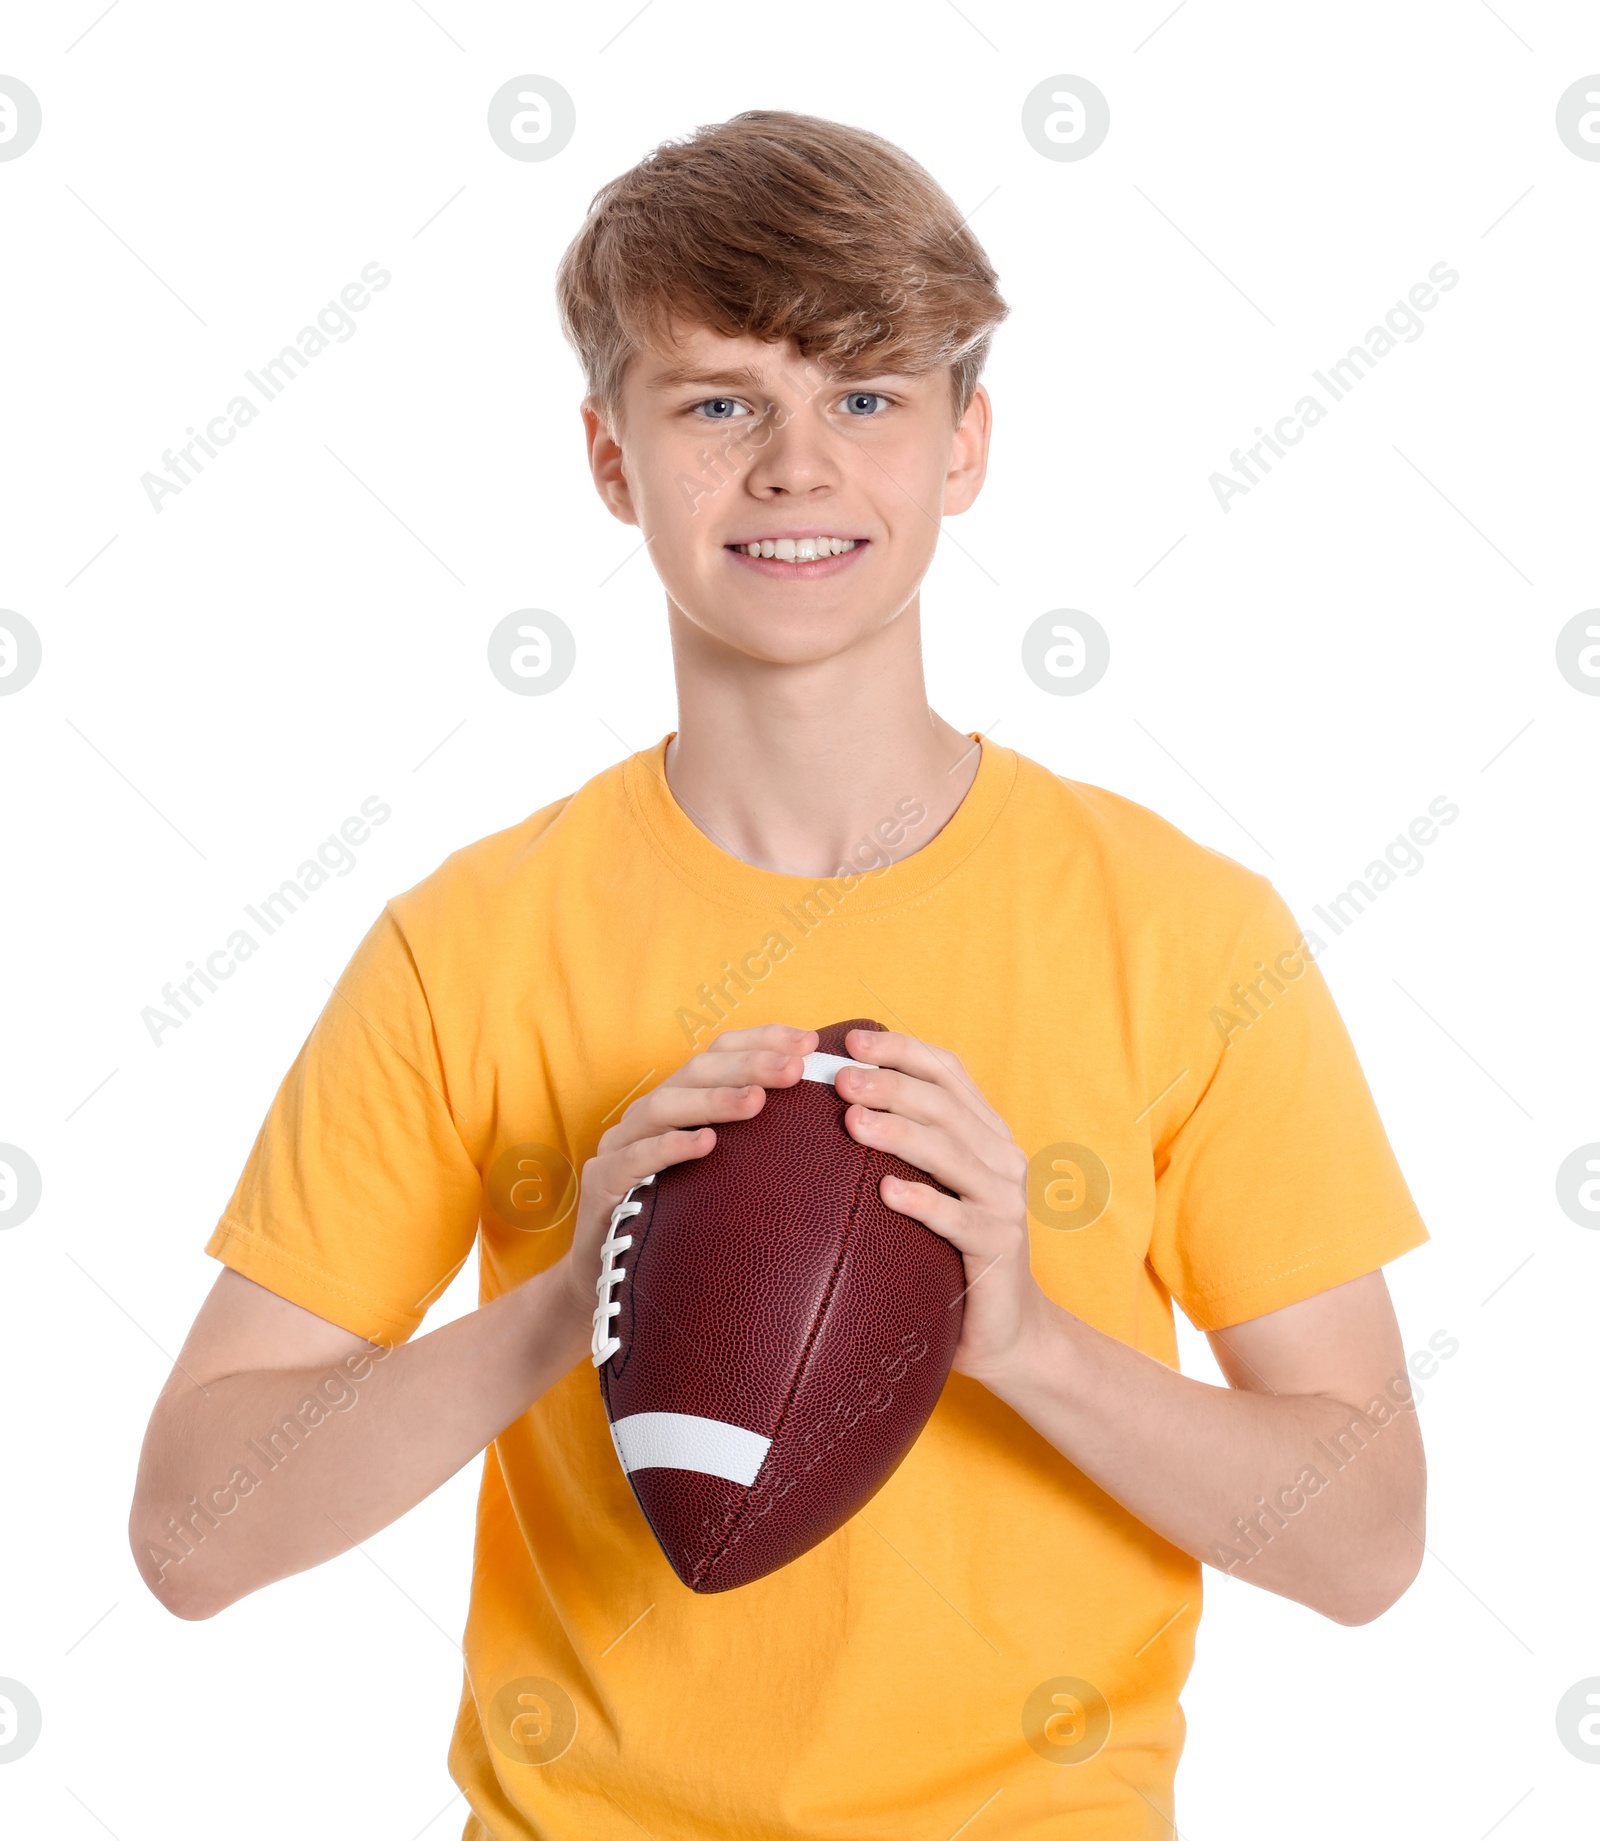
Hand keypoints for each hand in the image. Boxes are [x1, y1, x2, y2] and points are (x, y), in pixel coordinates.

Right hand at [555, 1023, 819, 1343]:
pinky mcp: (601, 1184)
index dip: (762, 1040)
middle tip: (795, 1067)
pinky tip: (705, 1143)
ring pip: (664, 1106)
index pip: (719, 1053)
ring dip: (713, 1099)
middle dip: (748, 1063)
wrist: (610, 1279)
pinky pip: (633, 1159)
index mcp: (679, 1103)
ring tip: (758, 1100)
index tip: (810, 1042)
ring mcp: (620, 1146)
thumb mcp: (725, 1177)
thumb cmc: (680, 1222)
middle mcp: (648, 1116)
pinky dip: (670, 1147)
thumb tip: (834, 1120)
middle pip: (696, 1071)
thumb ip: (762, 1145)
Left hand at [833, 1027, 1048, 1386]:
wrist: (1007, 1330)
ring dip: (899, 1131)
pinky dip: (922, 1201)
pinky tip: (886, 1192)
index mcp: (987, 1134)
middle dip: (891, 1084)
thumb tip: (836, 1103)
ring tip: (853, 1121)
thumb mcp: (936, 1188)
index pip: (948, 1072)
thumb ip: (907, 1147)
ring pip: (950, 1152)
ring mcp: (1004, 1202)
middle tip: (840, 1079)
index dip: (902, 1049)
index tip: (852, 1041)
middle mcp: (1002, 1158)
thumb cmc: (953, 1253)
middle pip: (945, 1104)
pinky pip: (957, 1218)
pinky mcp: (997, 1247)